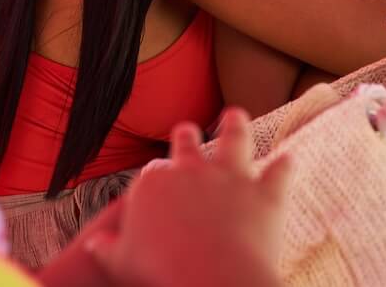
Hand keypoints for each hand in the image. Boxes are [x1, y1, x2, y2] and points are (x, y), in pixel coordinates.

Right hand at [86, 108, 291, 286]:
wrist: (212, 282)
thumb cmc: (160, 276)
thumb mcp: (123, 264)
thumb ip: (109, 249)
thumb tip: (95, 244)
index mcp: (155, 184)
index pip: (153, 172)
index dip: (156, 176)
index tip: (158, 183)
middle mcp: (192, 170)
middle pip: (187, 142)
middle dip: (186, 135)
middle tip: (187, 130)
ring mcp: (231, 176)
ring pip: (235, 137)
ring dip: (237, 124)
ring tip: (236, 115)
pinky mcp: (264, 192)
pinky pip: (279, 172)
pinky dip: (285, 166)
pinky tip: (290, 158)